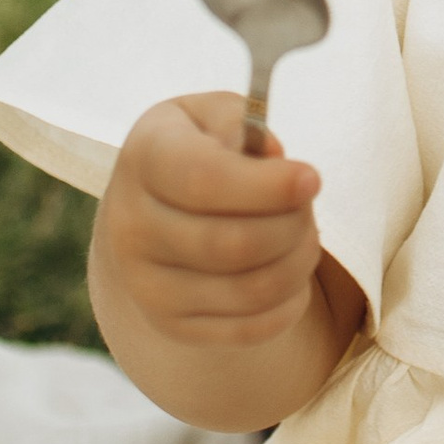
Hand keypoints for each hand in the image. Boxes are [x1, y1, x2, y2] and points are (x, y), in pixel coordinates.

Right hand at [87, 94, 361, 427]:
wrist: (148, 211)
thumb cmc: (195, 151)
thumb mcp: (211, 115)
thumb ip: (242, 122)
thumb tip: (271, 155)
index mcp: (144, 160)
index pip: (202, 180)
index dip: (266, 185)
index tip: (312, 178)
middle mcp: (131, 227)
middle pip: (233, 244)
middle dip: (292, 225)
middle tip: (307, 206)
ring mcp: (146, 285)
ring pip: (250, 290)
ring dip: (298, 262)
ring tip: (303, 236)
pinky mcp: (171, 324)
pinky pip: (251, 328)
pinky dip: (289, 302)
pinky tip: (288, 271)